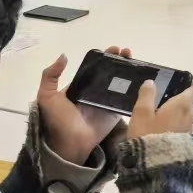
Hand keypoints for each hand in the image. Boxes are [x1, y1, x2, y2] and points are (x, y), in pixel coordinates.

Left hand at [37, 47, 130, 165]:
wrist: (70, 142)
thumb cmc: (57, 119)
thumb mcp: (47, 96)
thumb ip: (50, 76)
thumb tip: (65, 56)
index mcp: (81, 86)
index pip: (96, 67)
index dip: (106, 57)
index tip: (115, 49)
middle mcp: (96, 91)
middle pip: (111, 72)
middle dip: (121, 61)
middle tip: (128, 52)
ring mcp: (108, 101)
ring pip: (122, 83)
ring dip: (131, 72)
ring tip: (138, 63)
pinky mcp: (117, 111)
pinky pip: (128, 99)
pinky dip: (137, 90)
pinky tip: (145, 80)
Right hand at [127, 79, 192, 139]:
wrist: (156, 165)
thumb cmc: (148, 134)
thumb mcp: (141, 113)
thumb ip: (147, 95)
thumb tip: (151, 82)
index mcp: (182, 105)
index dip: (189, 85)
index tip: (177, 86)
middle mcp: (191, 116)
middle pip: (188, 104)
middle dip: (176, 103)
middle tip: (159, 104)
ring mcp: (190, 130)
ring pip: (185, 118)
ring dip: (175, 117)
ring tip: (158, 120)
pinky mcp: (187, 143)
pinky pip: (182, 130)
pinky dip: (175, 128)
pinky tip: (161, 134)